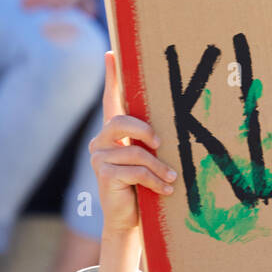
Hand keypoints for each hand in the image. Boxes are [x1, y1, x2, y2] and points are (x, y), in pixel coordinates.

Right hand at [89, 51, 175, 238]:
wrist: (130, 219)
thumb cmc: (144, 185)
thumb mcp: (149, 158)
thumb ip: (152, 141)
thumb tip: (173, 126)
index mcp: (113, 132)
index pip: (110, 99)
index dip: (111, 76)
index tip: (111, 52)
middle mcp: (100, 141)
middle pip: (121, 121)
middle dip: (145, 131)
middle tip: (162, 145)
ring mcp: (98, 158)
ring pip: (134, 151)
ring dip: (158, 167)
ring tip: (171, 177)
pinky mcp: (103, 175)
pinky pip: (134, 171)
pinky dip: (153, 180)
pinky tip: (165, 189)